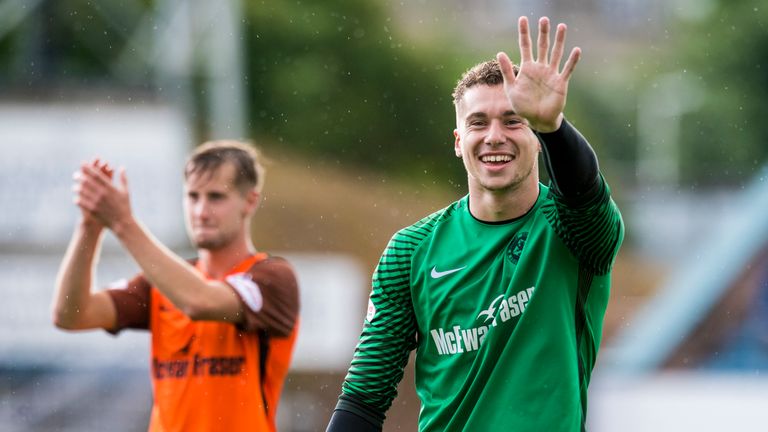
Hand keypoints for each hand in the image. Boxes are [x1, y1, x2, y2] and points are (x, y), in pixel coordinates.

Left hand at [74, 160, 132, 231]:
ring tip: (75, 187)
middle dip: (79, 176)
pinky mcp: (92, 210)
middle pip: (87, 181)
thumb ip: (123, 179)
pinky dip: (77, 199)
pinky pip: (80, 202)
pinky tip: (77, 198)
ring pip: (82, 191)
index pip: (96, 175)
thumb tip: (122, 168)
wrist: (122, 223)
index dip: (88, 168)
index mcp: (110, 188)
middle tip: (76, 175)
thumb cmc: (125, 206)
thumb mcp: (126, 192)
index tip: (82, 164)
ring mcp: (96, 202)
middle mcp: (102, 193)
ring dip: (77, 187)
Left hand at [497, 16, 580, 132]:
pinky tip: (576, 50)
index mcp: (527, 68)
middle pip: (542, 46)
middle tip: (544, 19)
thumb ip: (507, 71)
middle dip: (543, 33)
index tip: (522, 19)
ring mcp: (551, 74)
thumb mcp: (511, 88)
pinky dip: (572, 60)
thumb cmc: (523, 105)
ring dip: (559, 41)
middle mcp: (540, 68)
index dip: (524, 33)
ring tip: (561, 26)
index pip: (525, 46)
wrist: (537, 120)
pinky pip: (567, 69)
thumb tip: (500, 53)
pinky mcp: (560, 82)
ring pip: (556, 54)